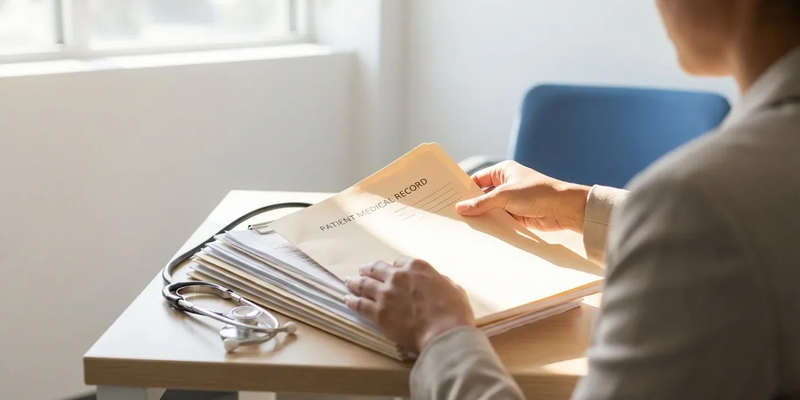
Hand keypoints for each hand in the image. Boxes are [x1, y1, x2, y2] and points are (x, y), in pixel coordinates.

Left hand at [344, 257, 474, 353]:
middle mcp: (398, 276)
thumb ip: (439, 281)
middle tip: (363, 271)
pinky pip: (360, 304)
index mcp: (417, 267)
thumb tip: (436, 283)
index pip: (399, 262)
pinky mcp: (378, 312)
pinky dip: (352, 300)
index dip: (395, 267)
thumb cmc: (454, 312)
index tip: (392, 270)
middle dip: (369, 269)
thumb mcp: (453, 288)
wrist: (443, 333)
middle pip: (377, 269)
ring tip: (349, 282)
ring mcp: (385, 294)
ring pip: (364, 284)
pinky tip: (347, 299)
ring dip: (355, 282)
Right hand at [456, 161, 590, 232]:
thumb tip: (460, 208)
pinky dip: (491, 226)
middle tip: (452, 216)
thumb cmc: (536, 193)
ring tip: (461, 227)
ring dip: (481, 217)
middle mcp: (506, 185)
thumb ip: (481, 203)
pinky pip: (499, 220)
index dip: (464, 189)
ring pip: (490, 210)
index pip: (477, 179)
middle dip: (471, 205)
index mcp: (503, 171)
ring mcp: (511, 201)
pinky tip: (479, 233)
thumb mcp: (504, 195)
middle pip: (482, 196)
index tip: (449, 199)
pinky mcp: (516, 216)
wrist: (563, 209)